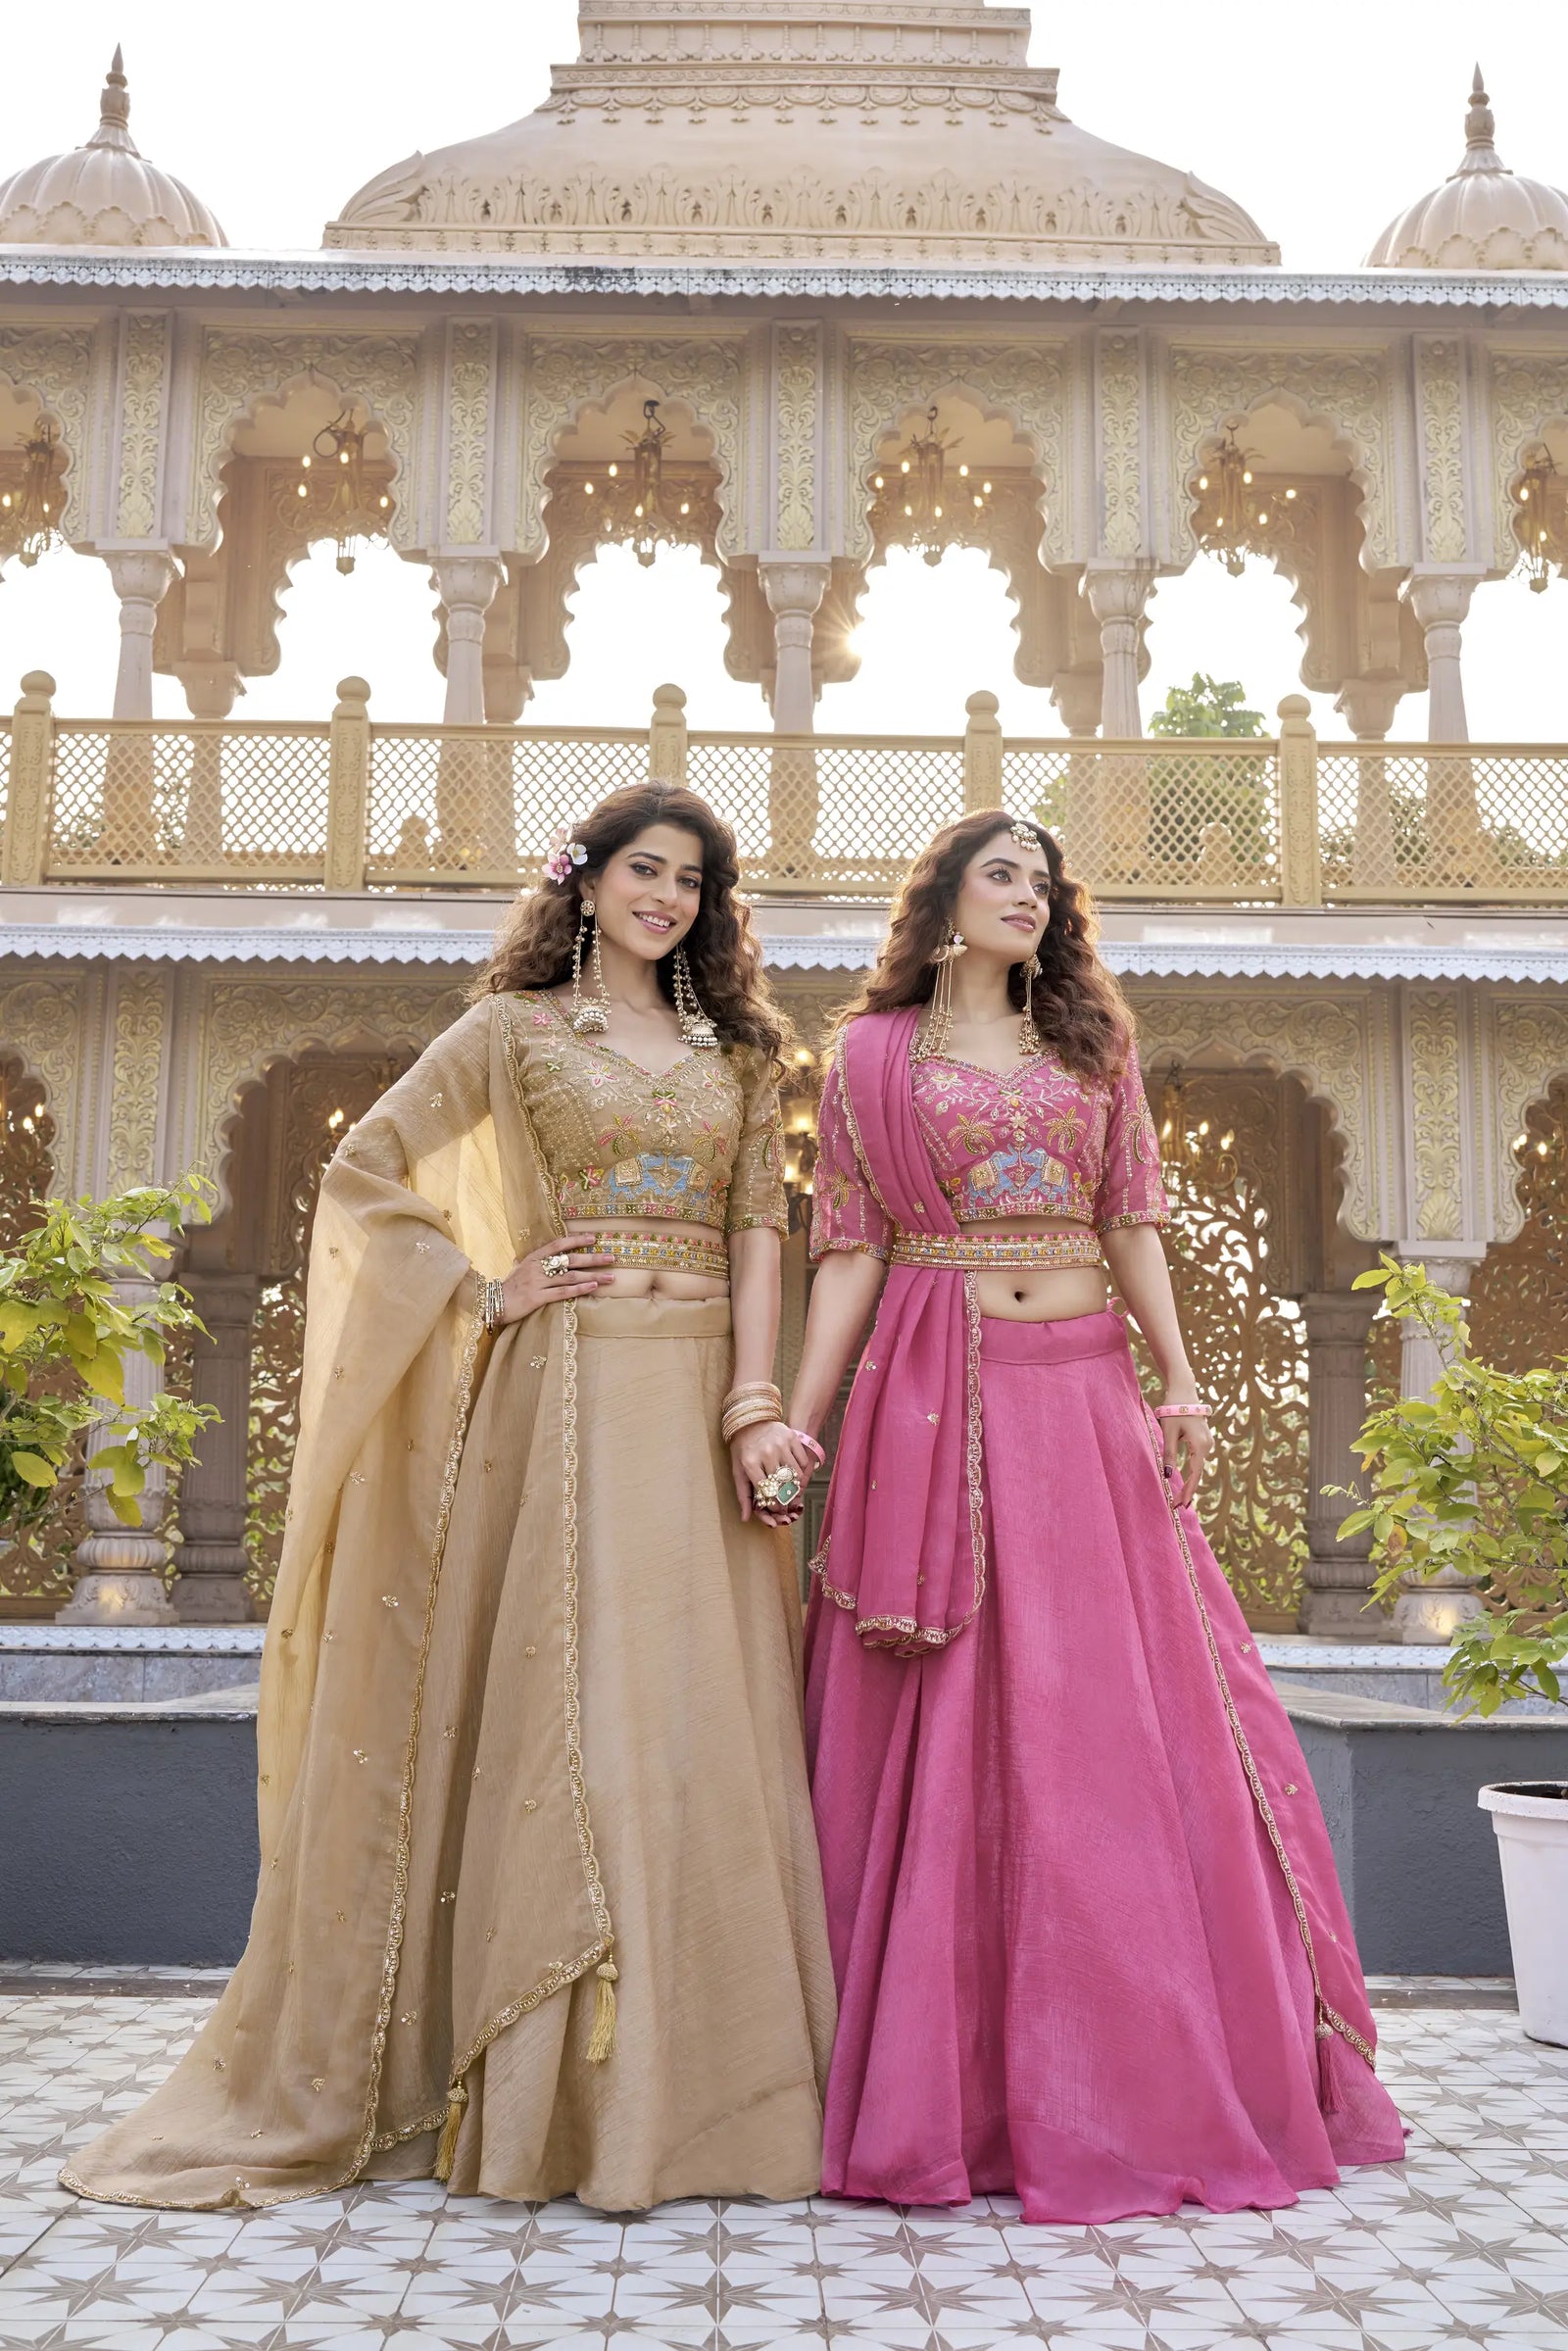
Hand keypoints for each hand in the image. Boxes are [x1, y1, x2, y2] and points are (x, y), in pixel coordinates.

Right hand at [494, 1238, 614, 1324]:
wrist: (491, 1304)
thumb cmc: (506, 1288)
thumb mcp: (516, 1269)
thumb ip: (527, 1262)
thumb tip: (530, 1257)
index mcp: (533, 1258)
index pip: (558, 1244)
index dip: (576, 1240)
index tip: (593, 1238)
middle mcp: (537, 1267)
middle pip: (570, 1260)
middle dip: (593, 1259)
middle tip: (612, 1257)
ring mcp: (537, 1282)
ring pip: (571, 1276)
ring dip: (593, 1276)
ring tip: (610, 1277)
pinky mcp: (538, 1297)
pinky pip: (563, 1292)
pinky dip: (579, 1289)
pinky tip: (592, 1287)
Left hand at [730, 1420, 813, 1524]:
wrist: (752, 1421)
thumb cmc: (743, 1449)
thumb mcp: (738, 1470)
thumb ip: (743, 1495)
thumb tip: (744, 1518)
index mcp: (750, 1462)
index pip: (766, 1492)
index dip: (773, 1505)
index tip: (776, 1510)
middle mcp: (766, 1453)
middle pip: (782, 1486)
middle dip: (785, 1500)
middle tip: (786, 1504)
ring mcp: (780, 1444)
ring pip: (795, 1475)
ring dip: (795, 1487)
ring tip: (791, 1491)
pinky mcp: (792, 1438)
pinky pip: (802, 1463)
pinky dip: (801, 1472)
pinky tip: (794, 1474)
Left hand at [1158, 1386, 1211, 1510]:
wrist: (1184, 1389)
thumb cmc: (1174, 1409)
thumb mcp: (1169, 1432)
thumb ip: (1169, 1455)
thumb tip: (1169, 1476)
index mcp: (1201, 1445)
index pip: (1195, 1475)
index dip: (1188, 1491)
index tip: (1181, 1506)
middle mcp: (1208, 1445)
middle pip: (1198, 1474)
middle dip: (1188, 1490)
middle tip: (1177, 1507)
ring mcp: (1207, 1442)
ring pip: (1198, 1468)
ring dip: (1190, 1482)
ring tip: (1180, 1498)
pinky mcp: (1203, 1439)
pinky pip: (1198, 1460)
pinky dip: (1192, 1473)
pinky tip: (1186, 1483)